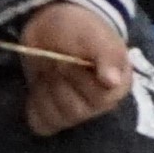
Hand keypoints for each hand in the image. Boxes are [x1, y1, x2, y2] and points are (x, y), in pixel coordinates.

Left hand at [10, 0, 139, 139]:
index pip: (98, 98)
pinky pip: (43, 125)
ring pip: (59, 118)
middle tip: (57, 61)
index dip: (77, 76)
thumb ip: (107, 55)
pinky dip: (35, 106)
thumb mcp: (94, 35)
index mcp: (118, 86)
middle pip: (75, 110)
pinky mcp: (55, 115)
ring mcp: (78, 113)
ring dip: (46, 91)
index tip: (69, 56)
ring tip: (49, 71)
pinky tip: (38, 87)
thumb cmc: (80, 30)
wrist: (53, 27)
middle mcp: (101, 105)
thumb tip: (111, 82)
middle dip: (59, 82)